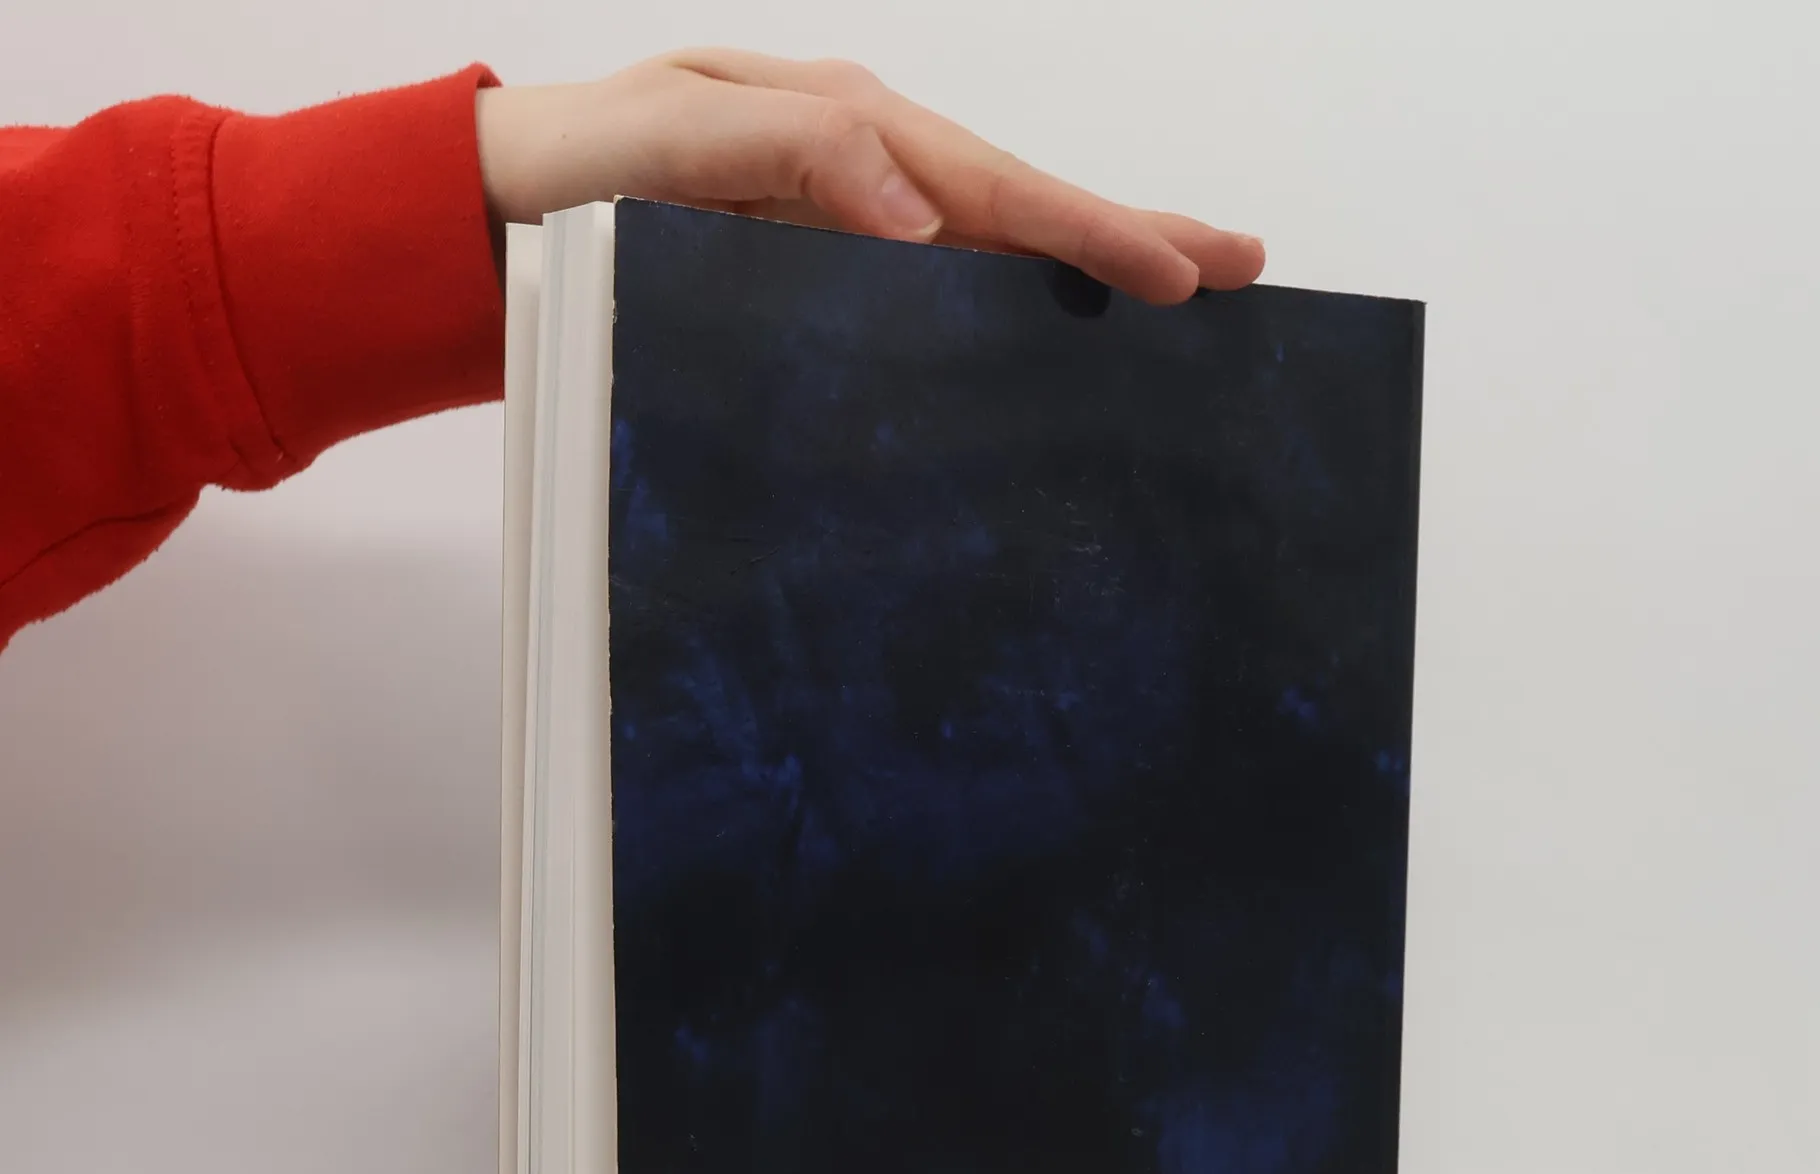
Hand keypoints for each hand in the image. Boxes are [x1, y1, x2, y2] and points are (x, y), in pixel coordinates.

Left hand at [475, 51, 1263, 304]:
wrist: (508, 209)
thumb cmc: (580, 166)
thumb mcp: (670, 138)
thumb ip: (791, 153)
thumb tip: (920, 220)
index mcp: (843, 130)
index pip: (992, 185)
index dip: (1090, 229)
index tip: (1178, 271)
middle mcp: (865, 170)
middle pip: (1020, 206)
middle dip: (1131, 233)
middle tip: (1240, 264)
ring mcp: (853, 221)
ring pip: (996, 244)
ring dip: (1091, 264)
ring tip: (1186, 285)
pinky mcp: (830, 269)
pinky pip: (944, 283)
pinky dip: (1016, 297)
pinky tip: (1058, 325)